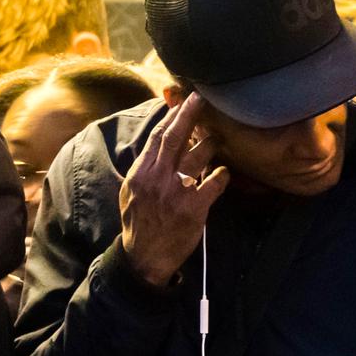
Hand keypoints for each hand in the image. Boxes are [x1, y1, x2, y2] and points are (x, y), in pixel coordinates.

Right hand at [119, 92, 229, 288]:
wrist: (145, 256)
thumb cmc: (139, 221)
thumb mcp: (131, 191)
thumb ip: (143, 167)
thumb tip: (156, 143)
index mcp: (141, 173)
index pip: (158, 137)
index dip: (171, 116)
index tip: (182, 101)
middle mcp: (157, 178)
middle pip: (176, 138)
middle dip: (190, 114)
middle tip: (202, 98)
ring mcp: (176, 193)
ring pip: (198, 156)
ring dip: (211, 144)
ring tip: (218, 138)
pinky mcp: (194, 208)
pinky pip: (214, 183)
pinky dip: (222, 174)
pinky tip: (224, 172)